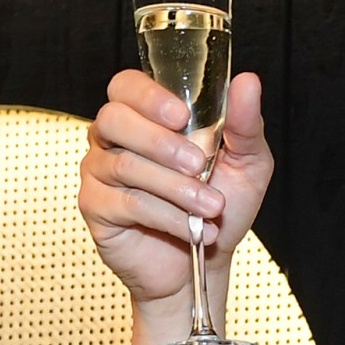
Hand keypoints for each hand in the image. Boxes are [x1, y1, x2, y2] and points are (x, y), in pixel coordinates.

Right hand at [80, 68, 273, 344]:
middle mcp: (113, 139)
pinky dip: (166, 217)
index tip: (181, 116)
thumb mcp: (245, 164)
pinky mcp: (96, 208)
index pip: (127, 86)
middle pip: (114, 119)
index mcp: (145, 116)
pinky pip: (125, 203)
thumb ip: (244, 124)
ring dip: (175, 188)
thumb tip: (248, 81)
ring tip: (212, 208)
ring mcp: (100, 172)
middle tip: (198, 165)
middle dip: (159, 142)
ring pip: (125, 165)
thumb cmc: (219, 207)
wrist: (205, 263)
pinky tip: (194, 230)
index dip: (149, 96)